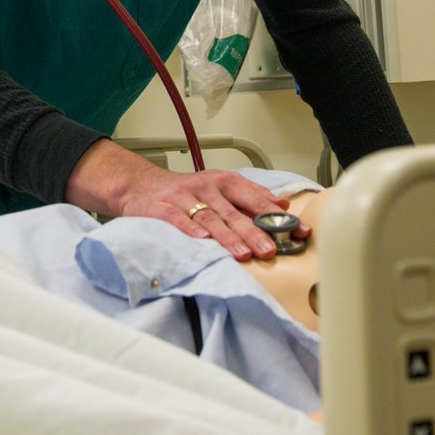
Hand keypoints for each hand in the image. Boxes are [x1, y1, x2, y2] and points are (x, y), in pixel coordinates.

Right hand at [64, 139, 309, 260]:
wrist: (140, 185)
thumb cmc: (184, 192)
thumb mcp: (217, 187)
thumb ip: (247, 197)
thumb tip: (281, 205)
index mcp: (222, 181)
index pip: (252, 196)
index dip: (274, 213)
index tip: (294, 229)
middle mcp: (205, 186)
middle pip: (233, 211)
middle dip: (253, 231)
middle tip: (269, 249)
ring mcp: (183, 196)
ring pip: (210, 217)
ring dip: (227, 236)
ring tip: (243, 253)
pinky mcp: (162, 208)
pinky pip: (178, 219)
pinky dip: (190, 229)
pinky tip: (202, 241)